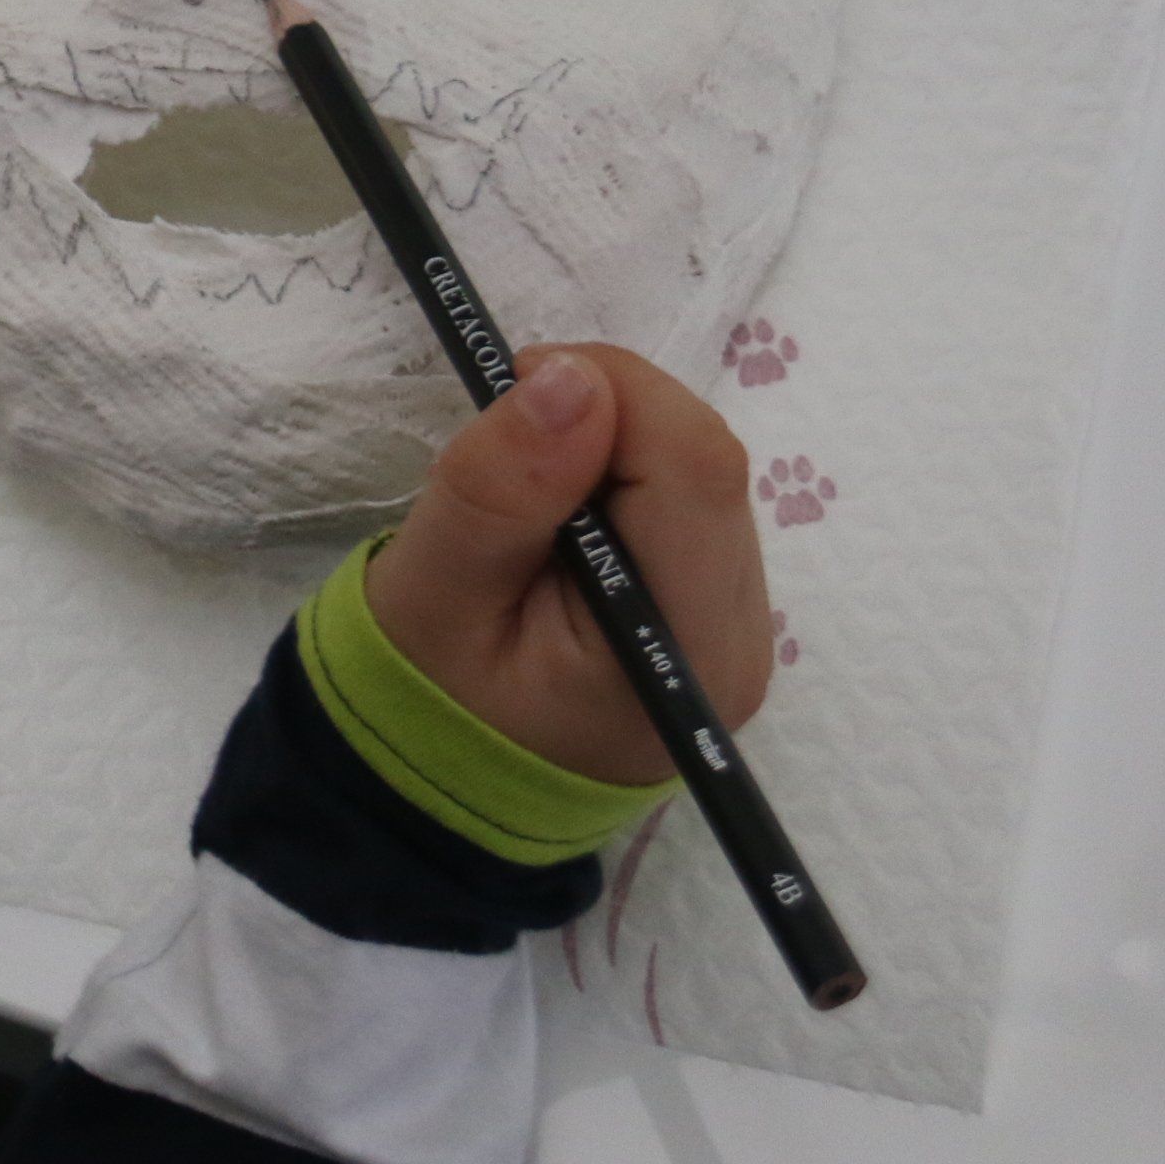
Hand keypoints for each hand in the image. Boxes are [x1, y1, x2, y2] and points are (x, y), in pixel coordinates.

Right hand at [360, 343, 771, 786]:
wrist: (440, 786)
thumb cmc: (423, 700)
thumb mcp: (430, 594)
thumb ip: (498, 491)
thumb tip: (570, 377)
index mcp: (678, 653)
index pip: (693, 464)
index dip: (613, 394)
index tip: (514, 392)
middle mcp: (739, 642)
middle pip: (705, 464)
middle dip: (607, 421)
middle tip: (506, 451)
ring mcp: (740, 629)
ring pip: (700, 475)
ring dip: (610, 451)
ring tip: (525, 503)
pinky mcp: (720, 613)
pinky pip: (689, 505)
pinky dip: (620, 482)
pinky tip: (561, 526)